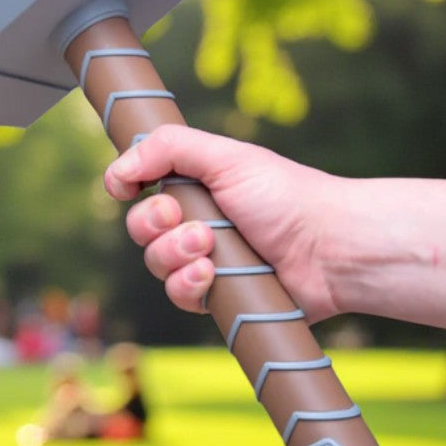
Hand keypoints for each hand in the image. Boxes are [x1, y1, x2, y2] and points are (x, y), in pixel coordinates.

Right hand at [105, 125, 343, 321]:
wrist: (330, 250)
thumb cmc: (286, 197)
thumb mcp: (226, 156)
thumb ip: (168, 147)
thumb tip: (116, 170)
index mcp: (197, 186)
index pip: (141, 187)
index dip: (131, 187)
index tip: (130, 187)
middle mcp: (197, 222)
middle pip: (141, 228)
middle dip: (155, 224)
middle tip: (193, 223)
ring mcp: (205, 261)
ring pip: (155, 264)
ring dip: (173, 255)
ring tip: (209, 250)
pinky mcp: (217, 297)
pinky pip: (178, 296)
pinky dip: (187, 285)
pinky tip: (211, 276)